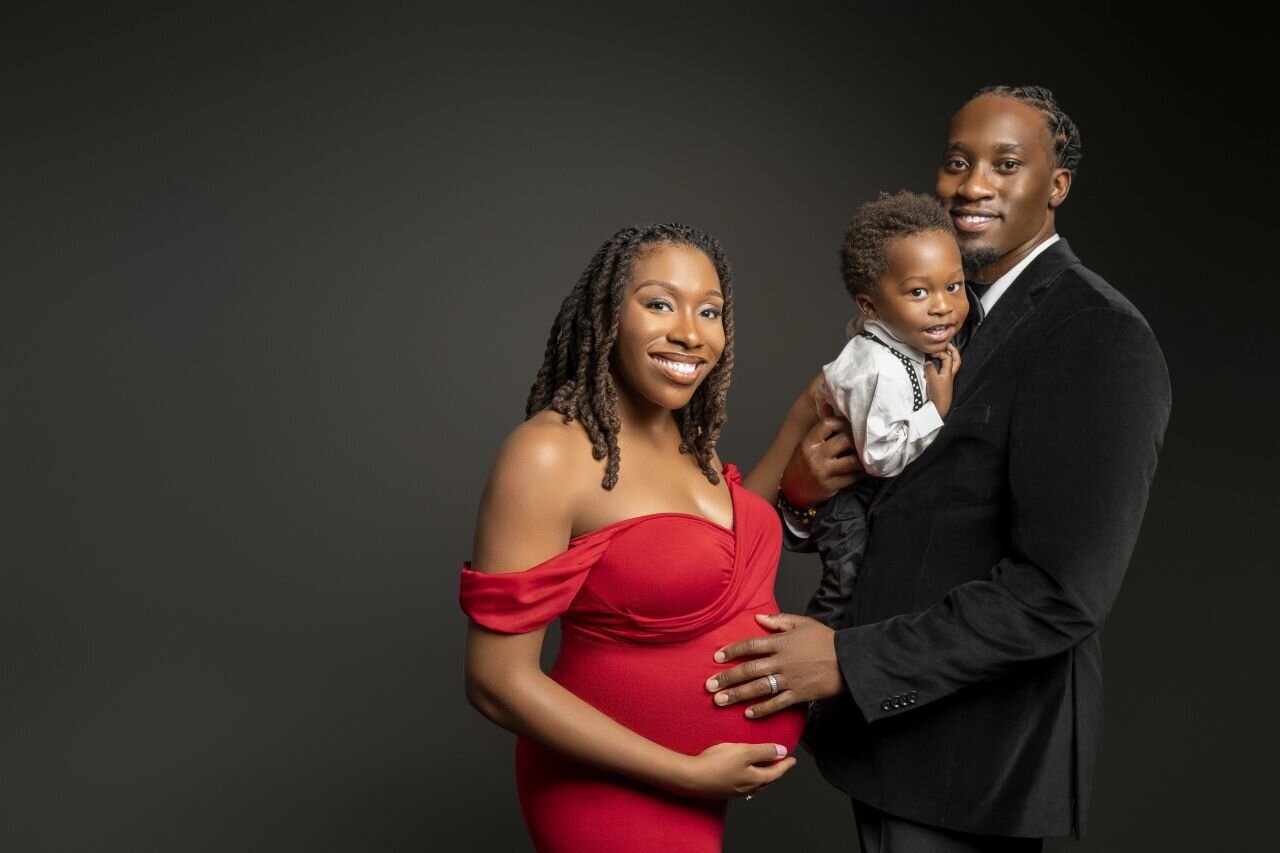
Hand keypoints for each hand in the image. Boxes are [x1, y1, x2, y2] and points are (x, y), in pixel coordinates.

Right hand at [675, 742, 796, 798]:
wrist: (692, 777)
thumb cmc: (717, 763)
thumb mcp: (744, 752)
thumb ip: (764, 751)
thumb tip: (783, 752)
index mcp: (755, 779)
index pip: (775, 773)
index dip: (785, 765)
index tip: (793, 760)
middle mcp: (746, 788)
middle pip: (766, 781)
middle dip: (775, 772)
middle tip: (781, 764)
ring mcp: (733, 791)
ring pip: (754, 785)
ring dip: (762, 777)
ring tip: (764, 769)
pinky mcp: (722, 790)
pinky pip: (742, 785)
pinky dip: (749, 779)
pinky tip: (742, 775)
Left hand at [705, 614, 844, 718]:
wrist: (849, 660)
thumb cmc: (826, 640)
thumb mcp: (803, 623)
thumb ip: (780, 621)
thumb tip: (758, 618)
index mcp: (781, 643)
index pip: (750, 646)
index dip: (732, 651)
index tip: (717, 657)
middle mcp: (781, 661)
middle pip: (749, 669)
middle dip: (727, 678)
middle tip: (709, 686)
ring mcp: (789, 679)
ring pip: (758, 688)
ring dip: (737, 695)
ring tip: (720, 701)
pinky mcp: (799, 695)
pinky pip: (776, 704)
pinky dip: (762, 710)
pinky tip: (748, 714)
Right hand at [779, 417, 861, 507]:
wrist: (792, 491)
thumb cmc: (802, 463)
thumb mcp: (807, 444)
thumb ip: (821, 428)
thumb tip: (830, 405)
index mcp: (808, 442)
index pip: (829, 423)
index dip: (843, 422)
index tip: (850, 425)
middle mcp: (816, 456)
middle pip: (845, 440)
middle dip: (857, 439)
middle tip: (864, 439)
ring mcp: (824, 472)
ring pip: (853, 460)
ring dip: (864, 457)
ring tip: (868, 454)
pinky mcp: (832, 486)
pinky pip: (854, 477)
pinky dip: (863, 472)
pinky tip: (866, 468)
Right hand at [924, 343, 960, 416]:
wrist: (940, 407)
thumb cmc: (938, 394)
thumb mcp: (932, 379)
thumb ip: (930, 368)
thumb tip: (928, 362)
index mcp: (949, 372)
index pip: (948, 357)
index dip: (941, 352)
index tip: (932, 352)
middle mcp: (950, 374)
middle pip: (956, 359)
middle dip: (953, 351)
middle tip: (947, 345)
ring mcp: (948, 379)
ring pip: (953, 364)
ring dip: (950, 357)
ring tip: (944, 352)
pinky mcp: (944, 383)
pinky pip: (947, 370)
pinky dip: (944, 364)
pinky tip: (938, 364)